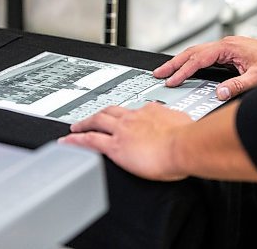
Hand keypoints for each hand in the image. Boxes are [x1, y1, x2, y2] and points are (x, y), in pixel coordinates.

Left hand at [58, 103, 192, 180]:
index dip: (125, 115)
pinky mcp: (115, 146)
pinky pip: (89, 141)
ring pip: (96, 121)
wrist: (184, 145)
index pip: (134, 110)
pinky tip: (68, 142)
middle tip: (90, 118)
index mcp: (151, 111)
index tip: (123, 119)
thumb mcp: (185, 122)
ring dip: (84, 123)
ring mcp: (123, 130)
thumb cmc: (188, 138)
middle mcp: (134, 117)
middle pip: (110, 111)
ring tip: (75, 128)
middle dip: (99, 114)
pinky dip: (76, 141)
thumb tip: (181, 125)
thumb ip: (177, 122)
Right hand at [153, 36, 256, 99]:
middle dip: (174, 63)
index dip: (183, 71)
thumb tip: (218, 93)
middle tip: (158, 73)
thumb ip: (238, 85)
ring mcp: (226, 47)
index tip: (172, 81)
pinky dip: (191, 62)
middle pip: (192, 52)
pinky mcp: (229, 52)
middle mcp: (225, 45)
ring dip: (181, 61)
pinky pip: (204, 55)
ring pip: (197, 52)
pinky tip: (186, 68)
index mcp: (228, 47)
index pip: (198, 59)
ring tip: (167, 71)